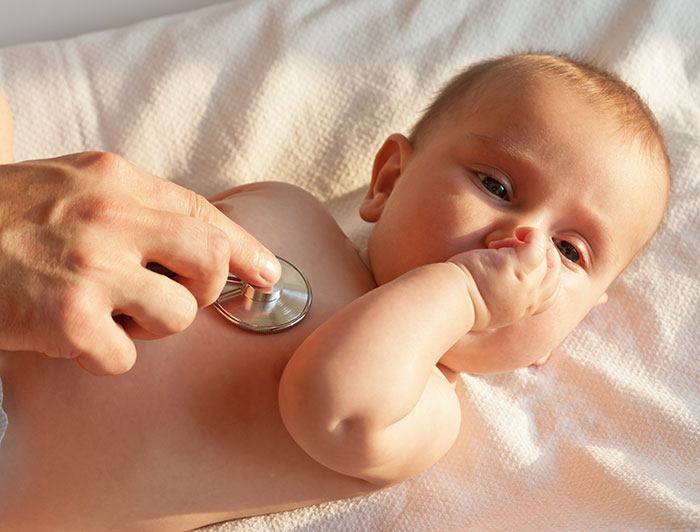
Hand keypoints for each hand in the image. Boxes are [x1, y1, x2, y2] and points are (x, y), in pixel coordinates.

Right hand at [0, 152, 280, 374]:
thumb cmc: (5, 217)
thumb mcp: (76, 185)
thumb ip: (141, 204)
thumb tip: (211, 237)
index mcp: (118, 180)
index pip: (207, 216)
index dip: (248, 250)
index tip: (269, 274)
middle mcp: (112, 218)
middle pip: (211, 263)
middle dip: (206, 291)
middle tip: (175, 296)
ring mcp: (90, 268)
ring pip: (177, 317)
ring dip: (150, 325)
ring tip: (107, 310)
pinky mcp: (67, 320)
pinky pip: (124, 357)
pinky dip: (106, 354)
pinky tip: (74, 334)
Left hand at [448, 227, 559, 330]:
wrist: (451, 301)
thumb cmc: (457, 300)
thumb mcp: (485, 306)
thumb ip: (497, 296)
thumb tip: (490, 281)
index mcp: (521, 310)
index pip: (548, 295)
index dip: (542, 275)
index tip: (521, 263)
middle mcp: (530, 300)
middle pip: (553, 276)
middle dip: (542, 257)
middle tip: (517, 247)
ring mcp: (528, 283)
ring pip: (545, 258)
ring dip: (526, 246)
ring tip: (499, 246)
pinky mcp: (520, 266)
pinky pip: (538, 243)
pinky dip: (531, 233)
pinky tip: (517, 232)